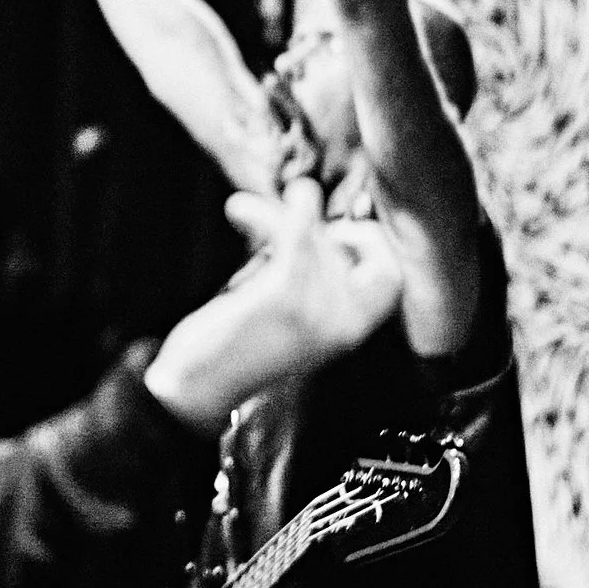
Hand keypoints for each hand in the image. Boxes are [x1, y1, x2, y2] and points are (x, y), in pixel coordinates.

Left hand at [140, 177, 402, 432]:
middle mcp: (347, 325)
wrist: (198, 390)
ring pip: (319, 236)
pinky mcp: (286, 301)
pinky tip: (239, 210)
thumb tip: (307, 197)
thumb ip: (308, 263)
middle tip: (285, 229)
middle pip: (360, 248)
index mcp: (352, 330)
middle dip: (327, 226)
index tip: (327, 234)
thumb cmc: (237, 341)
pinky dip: (265, 215)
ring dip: (277, 216)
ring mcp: (321, 314)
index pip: (391, 273)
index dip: (365, 242)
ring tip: (241, 213)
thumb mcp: (289, 304)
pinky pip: (292, 237)